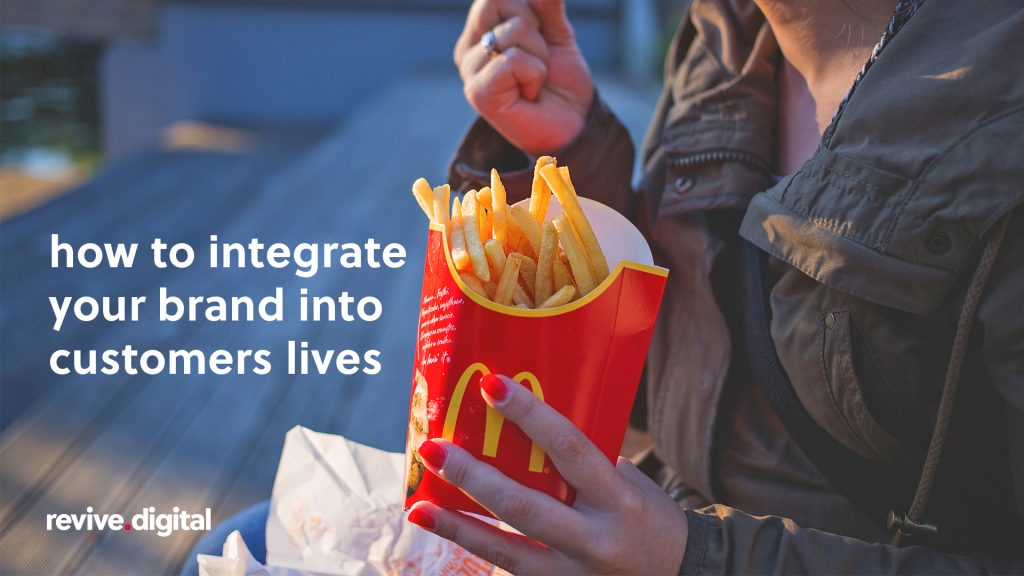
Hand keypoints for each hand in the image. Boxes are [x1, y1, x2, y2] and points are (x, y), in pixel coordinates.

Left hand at [407, 374, 687, 573]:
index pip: (570, 449)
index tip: (491, 385)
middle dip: (473, 477)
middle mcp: (596, 540)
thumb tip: (528, 422)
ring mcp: (575, 574)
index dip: (530, 416)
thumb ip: (585, 460)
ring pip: (506, 551)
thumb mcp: (630, 482)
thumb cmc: (649, 517)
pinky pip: (511, 571)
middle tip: (434, 449)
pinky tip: (446, 530)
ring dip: (457, 527)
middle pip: (524, 506)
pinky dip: (477, 550)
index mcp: (619, 500)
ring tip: (418, 506)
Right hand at [454, 0, 594, 155]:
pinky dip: (534, 73)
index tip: (539, 35)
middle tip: (538, 56)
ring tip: (536, 79)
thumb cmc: (561, 83)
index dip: (527, 6)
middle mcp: (469, 49)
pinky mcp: (478, 92)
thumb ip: (546, 5)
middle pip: (494, 0)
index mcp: (481, 32)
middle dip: (532, 24)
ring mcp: (470, 71)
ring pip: (512, 31)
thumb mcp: (557, 34)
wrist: (573, 125)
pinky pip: (512, 59)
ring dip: (539, 54)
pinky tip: (530, 93)